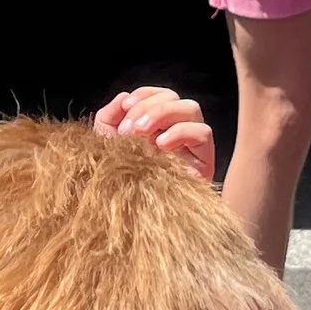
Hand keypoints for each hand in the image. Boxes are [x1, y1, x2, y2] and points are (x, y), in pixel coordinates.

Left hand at [94, 85, 216, 183]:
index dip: (143, 94)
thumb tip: (124, 97)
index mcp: (155, 123)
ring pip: (191, 108)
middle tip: (128, 129)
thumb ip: (111, 115)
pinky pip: (202, 132)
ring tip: (140, 134)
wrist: (130, 215)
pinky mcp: (204, 159)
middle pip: (173, 97)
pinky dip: (181, 132)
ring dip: (162, 113)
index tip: (125, 106)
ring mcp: (192, 142)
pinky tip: (161, 146)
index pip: (158, 94)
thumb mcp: (106, 142)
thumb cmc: (118, 179)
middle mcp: (176, 128)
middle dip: (148, 107)